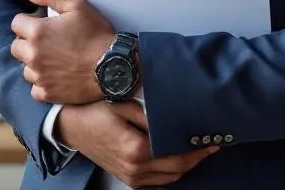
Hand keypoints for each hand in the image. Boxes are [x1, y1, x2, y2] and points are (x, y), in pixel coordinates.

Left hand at [10, 0, 114, 103]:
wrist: (114, 67)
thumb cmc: (97, 36)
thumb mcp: (77, 6)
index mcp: (37, 32)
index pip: (16, 23)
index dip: (29, 21)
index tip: (43, 25)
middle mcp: (33, 55)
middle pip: (16, 47)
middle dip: (28, 42)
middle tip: (49, 42)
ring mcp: (39, 76)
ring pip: (25, 68)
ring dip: (35, 64)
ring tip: (55, 59)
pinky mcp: (47, 93)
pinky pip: (35, 88)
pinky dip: (43, 83)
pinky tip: (57, 76)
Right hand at [55, 101, 217, 187]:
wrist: (71, 127)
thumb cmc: (94, 111)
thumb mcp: (122, 104)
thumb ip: (150, 113)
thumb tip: (175, 118)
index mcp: (136, 150)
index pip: (178, 155)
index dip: (198, 149)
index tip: (213, 138)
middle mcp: (136, 169)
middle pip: (178, 169)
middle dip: (197, 157)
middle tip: (212, 144)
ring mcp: (131, 177)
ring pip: (170, 178)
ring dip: (187, 165)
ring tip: (199, 150)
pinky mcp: (128, 178)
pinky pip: (158, 181)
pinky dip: (172, 171)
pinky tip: (179, 158)